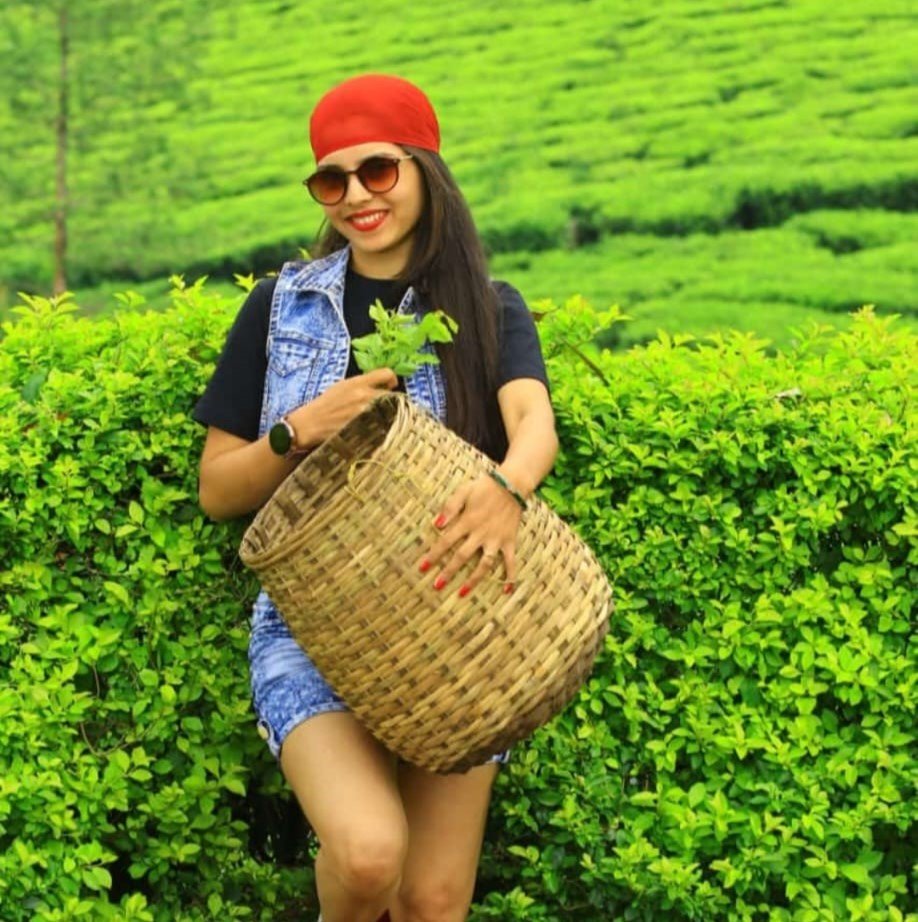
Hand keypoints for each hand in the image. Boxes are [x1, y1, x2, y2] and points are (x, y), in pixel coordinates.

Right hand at [288, 368, 396, 446]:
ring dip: (386, 414)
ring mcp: (366, 413)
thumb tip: (380, 384)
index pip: (386, 373)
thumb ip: (361, 384)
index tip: (390, 385)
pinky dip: (381, 426)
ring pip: (389, 411)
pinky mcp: (365, 428)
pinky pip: (382, 425)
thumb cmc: (324, 405)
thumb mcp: (341, 387)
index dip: (392, 379)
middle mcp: (364, 396)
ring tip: (377, 418)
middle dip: (390, 400)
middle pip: (391, 395)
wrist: (310, 425)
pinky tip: (372, 427)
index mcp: (357, 382)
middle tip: (385, 405)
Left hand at [418, 474, 521, 596]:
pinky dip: (510, 576)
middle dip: (448, 572)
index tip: (422, 567)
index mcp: (467, 521)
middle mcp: (481, 533)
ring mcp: (496, 539)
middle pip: (462, 556)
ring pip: (485, 564)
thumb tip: (436, 524)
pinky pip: (511, 561)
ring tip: (462, 592)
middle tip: (437, 586)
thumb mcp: (463, 491)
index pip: (446, 541)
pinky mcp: (509, 541)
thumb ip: (450, 507)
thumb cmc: (484, 488)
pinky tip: (507, 590)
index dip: (434, 555)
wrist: (511, 485)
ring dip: (474, 579)